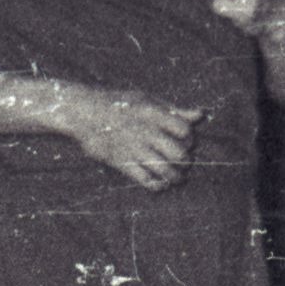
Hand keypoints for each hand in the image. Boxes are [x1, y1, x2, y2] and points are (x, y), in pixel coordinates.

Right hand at [57, 86, 201, 190]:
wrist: (84, 112)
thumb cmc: (118, 104)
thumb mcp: (147, 99)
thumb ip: (174, 110)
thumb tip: (200, 115)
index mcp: (154, 114)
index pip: (184, 131)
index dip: (189, 138)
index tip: (185, 141)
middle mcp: (147, 132)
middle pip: (178, 154)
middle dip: (184, 161)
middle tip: (182, 162)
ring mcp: (134, 149)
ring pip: (165, 170)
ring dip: (175, 177)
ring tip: (176, 177)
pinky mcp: (122, 162)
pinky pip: (146, 180)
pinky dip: (157, 185)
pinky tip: (160, 184)